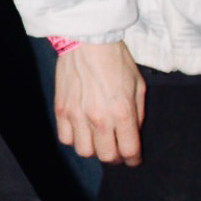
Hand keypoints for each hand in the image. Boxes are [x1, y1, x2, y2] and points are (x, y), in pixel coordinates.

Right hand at [54, 41, 144, 164]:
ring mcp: (77, 115)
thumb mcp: (138, 85)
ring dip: (93, 149)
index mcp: (122, 112)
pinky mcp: (61, 109)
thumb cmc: (115, 60)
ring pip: (84, 151)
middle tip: (116, 149)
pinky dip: (74, 139)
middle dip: (115, 157)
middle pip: (106, 156)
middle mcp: (99, 118)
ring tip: (97, 139)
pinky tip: (81, 129)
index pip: (129, 151)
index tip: (133, 158)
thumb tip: (132, 132)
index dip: (133, 159)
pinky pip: (66, 138)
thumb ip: (137, 113)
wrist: (87, 40)